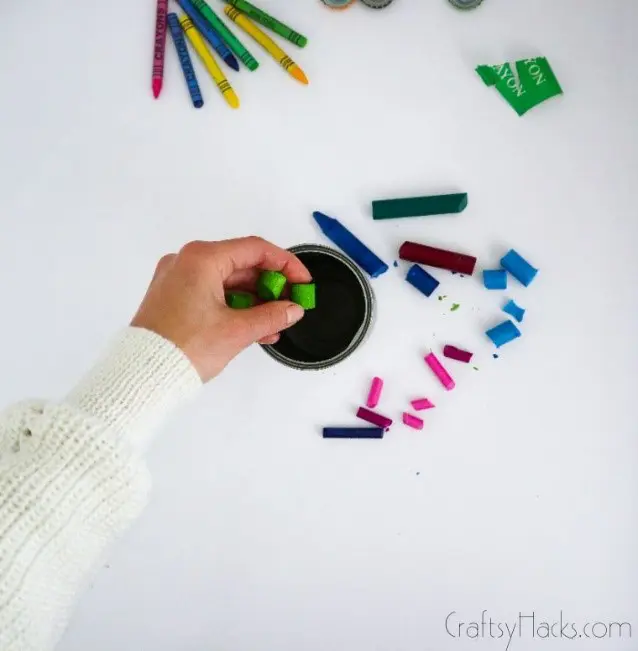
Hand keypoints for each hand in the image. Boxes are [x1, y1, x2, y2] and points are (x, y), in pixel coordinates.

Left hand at [130, 237, 310, 381]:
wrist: (142, 375)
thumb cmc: (180, 348)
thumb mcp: (237, 331)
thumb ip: (272, 316)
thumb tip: (291, 309)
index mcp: (201, 259)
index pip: (255, 250)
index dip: (285, 264)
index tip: (301, 281)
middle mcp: (186, 262)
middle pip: (242, 264)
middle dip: (270, 285)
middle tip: (291, 302)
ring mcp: (178, 280)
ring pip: (228, 281)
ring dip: (255, 300)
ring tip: (277, 321)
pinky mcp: (174, 298)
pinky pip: (213, 294)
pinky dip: (235, 306)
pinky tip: (255, 326)